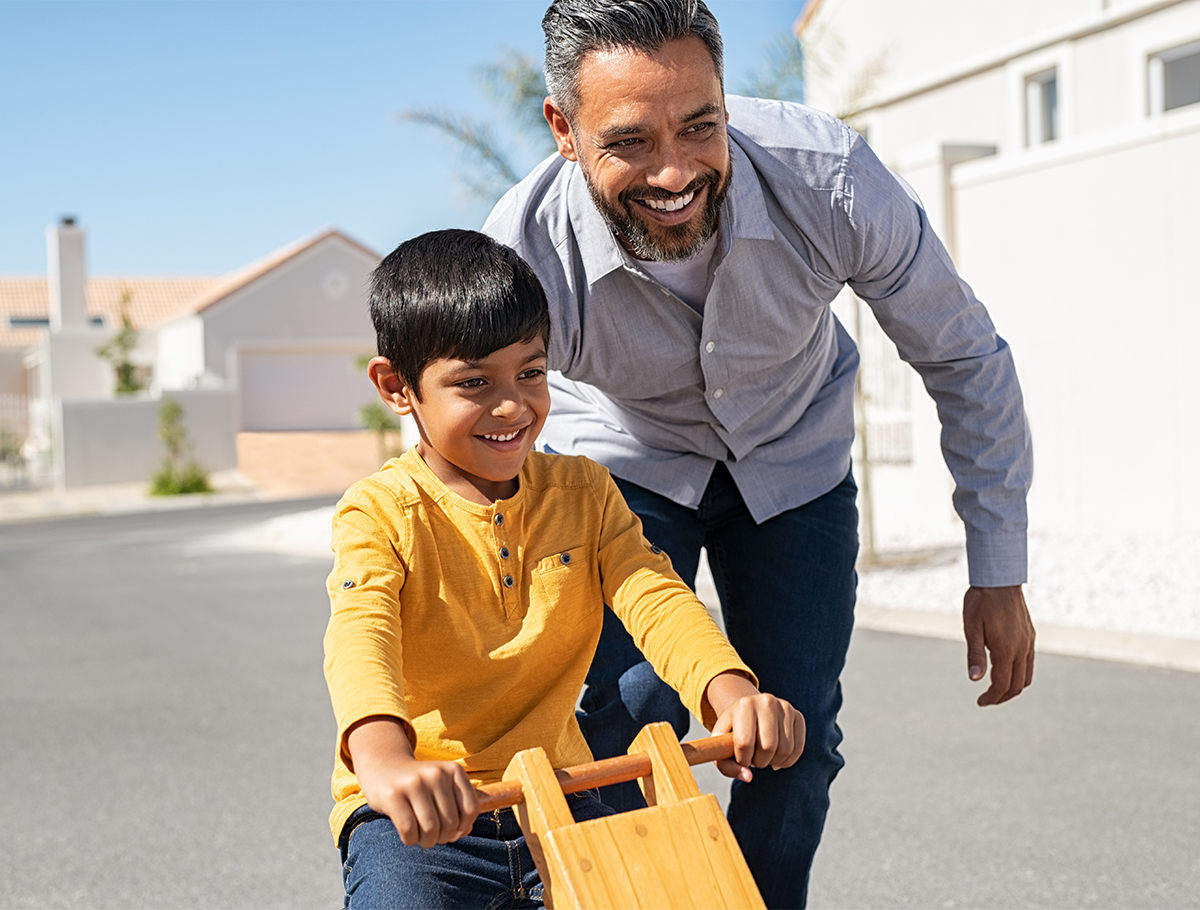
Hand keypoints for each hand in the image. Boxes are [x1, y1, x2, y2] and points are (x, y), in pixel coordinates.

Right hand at [347, 716, 478, 847]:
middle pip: (450, 822)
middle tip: (433, 837)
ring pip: (431, 829)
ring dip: (427, 842)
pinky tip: (408, 835)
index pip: (471, 810)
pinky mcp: (393, 795)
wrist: (384, 767)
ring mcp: (414, 783)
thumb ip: (459, 808)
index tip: (451, 831)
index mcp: (453, 770)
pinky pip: (409, 830)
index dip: (463, 828)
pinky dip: (410, 840)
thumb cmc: (419, 786)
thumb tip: (464, 832)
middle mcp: (436, 774)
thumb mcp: (443, 788)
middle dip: (443, 838)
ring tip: (422, 838)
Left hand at [704, 672, 805, 781]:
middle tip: (753, 758)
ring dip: (773, 762)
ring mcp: (784, 707)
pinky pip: (797, 749)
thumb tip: (748, 777)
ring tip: (763, 755)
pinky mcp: (797, 716)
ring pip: (785, 750)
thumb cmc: (733, 731)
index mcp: (744, 705)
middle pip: (768, 747)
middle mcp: (766, 702)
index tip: (741, 758)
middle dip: (759, 761)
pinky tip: (776, 757)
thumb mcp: (720, 745)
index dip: (742, 759)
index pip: (745, 742)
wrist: (747, 712)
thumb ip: (727, 766)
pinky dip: (787, 761)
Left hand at [963, 585, 1035, 706]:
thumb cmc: (980, 602)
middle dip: (1002, 697)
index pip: (1002, 685)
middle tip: (986, 700)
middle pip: (1018, 685)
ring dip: (1013, 687)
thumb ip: (974, 655)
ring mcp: (1028, 642)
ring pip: (1027, 676)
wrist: (999, 579)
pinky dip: (1020, 674)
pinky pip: (1029, 662)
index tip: (980, 702)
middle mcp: (1021, 648)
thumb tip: (974, 679)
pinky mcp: (1030, 635)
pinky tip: (1005, 670)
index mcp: (1006, 649)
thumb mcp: (971, 628)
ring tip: (996, 689)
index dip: (991, 698)